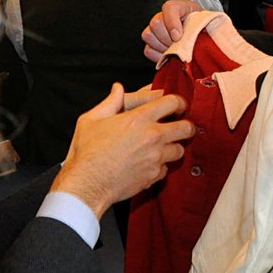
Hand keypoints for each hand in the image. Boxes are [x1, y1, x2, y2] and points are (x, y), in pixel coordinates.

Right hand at [52, 84, 194, 217]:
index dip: (178, 102)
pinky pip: (167, 168)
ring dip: (173, 147)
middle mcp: (152, 137)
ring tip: (163, 147)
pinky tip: (149, 163)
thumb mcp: (92, 120)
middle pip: (186, 127)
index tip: (177, 106)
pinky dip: (161, 166)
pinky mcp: (153, 175)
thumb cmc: (87, 152)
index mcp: (139, 119)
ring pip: (180, 149)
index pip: (172, 102)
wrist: (86, 184)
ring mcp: (155, 158)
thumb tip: (118, 89)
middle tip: (179, 126)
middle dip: (185, 125)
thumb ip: (110, 102)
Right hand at [141, 0, 202, 61]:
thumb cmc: (201, 27)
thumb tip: (191, 37)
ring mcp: (154, 30)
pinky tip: (170, 55)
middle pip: (156, 24)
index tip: (179, 36)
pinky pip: (148, 50)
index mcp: (177, 7)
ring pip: (149, 36)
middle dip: (169, 39)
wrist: (200, 34)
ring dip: (163, 47)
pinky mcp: (151, 44)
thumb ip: (199, 24)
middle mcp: (162, 16)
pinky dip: (159, 55)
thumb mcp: (204, 20)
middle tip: (180, 44)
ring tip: (175, 49)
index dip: (172, 24)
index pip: (169, 8)